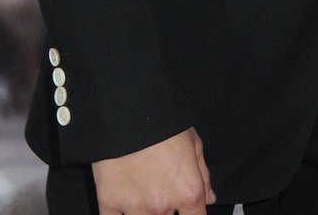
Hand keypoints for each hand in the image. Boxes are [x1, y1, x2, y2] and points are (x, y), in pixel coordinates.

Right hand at [92, 127, 212, 214]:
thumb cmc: (165, 125)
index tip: (189, 211)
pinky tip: (125, 205)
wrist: (127, 113)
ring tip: (146, 195)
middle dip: (169, 212)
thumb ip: (203, 175)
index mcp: (188, 192)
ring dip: (145, 214)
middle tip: (163, 194)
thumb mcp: (194, 144)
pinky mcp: (109, 203)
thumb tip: (208, 198)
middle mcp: (162, 206)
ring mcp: (134, 207)